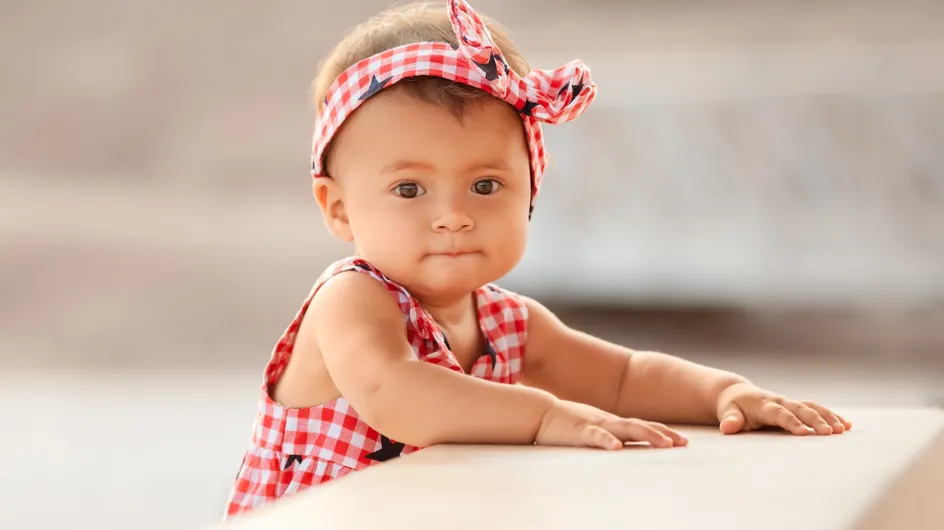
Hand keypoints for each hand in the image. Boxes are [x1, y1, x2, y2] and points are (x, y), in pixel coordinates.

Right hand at [535, 400, 688, 449]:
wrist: (539, 413)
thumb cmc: (565, 423)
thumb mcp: (592, 428)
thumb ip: (608, 434)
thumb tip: (624, 446)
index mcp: (612, 422)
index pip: (643, 425)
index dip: (663, 431)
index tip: (682, 441)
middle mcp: (608, 421)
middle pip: (642, 425)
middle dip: (664, 434)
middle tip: (683, 443)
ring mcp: (595, 424)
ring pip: (626, 429)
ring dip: (647, 435)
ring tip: (665, 444)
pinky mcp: (580, 431)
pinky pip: (596, 436)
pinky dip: (607, 441)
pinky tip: (618, 448)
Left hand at [716, 383, 852, 435]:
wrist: (737, 394)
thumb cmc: (733, 407)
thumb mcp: (728, 413)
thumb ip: (730, 420)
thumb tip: (727, 428)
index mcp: (764, 404)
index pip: (779, 413)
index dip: (791, 421)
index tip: (803, 432)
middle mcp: (780, 401)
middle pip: (801, 409)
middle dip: (816, 420)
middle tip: (830, 433)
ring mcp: (790, 403)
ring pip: (813, 407)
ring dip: (828, 417)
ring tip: (843, 430)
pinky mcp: (797, 406)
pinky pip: (817, 409)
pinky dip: (832, 415)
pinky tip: (847, 425)